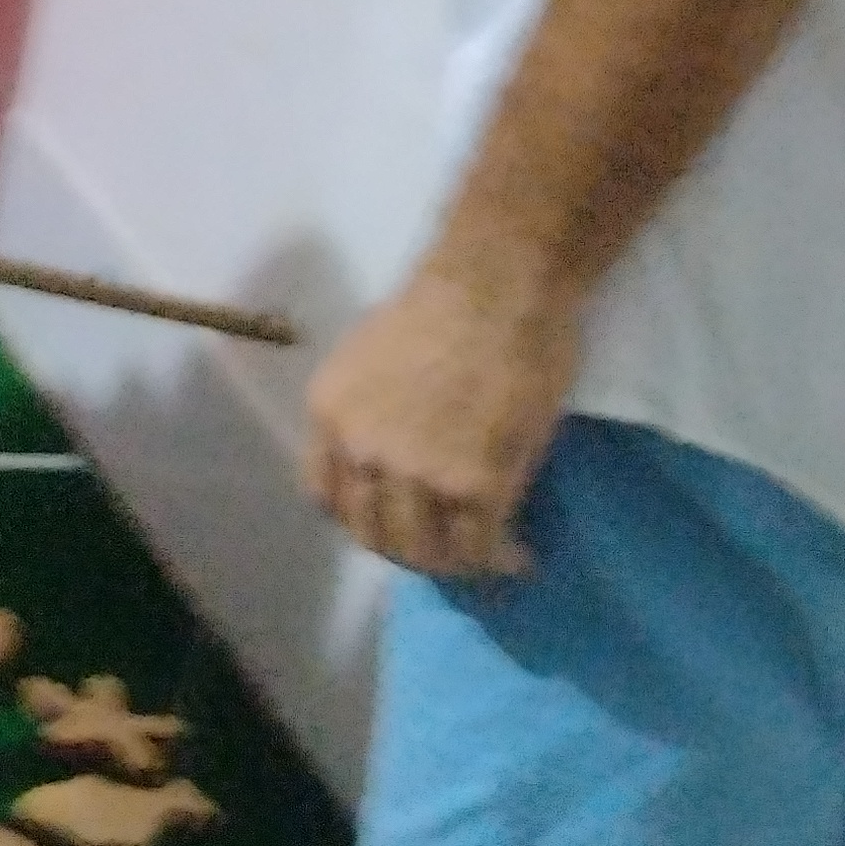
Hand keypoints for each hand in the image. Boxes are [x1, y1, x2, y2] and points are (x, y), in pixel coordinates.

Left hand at [303, 266, 581, 578]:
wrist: (496, 282)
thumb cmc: (444, 302)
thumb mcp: (369, 357)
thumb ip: (369, 411)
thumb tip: (393, 448)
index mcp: (330, 415)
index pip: (326, 498)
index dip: (362, 519)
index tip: (393, 521)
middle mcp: (360, 450)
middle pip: (373, 535)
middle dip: (410, 551)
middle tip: (445, 549)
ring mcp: (416, 473)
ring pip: (425, 551)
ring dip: (454, 563)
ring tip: (482, 556)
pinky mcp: (476, 484)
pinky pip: (481, 547)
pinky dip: (500, 560)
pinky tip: (518, 556)